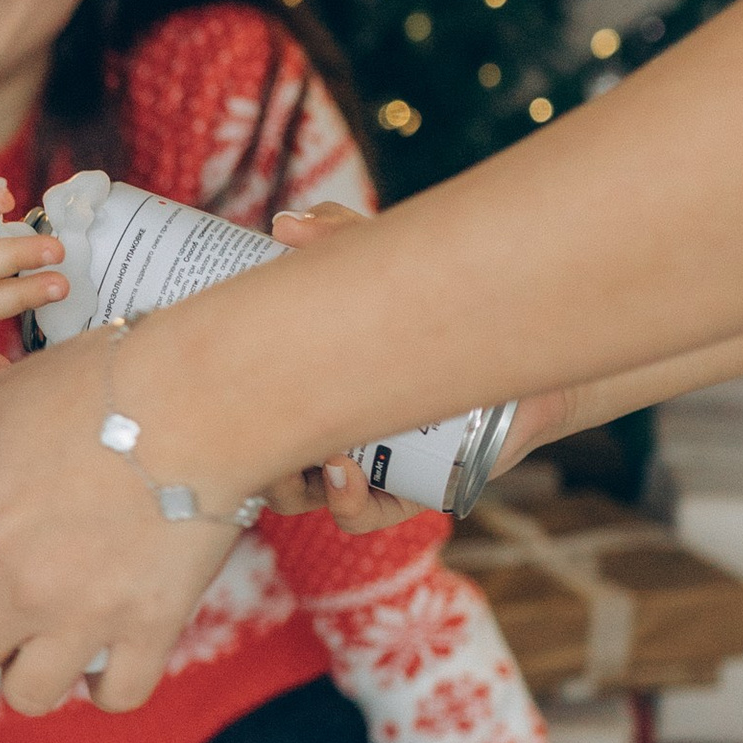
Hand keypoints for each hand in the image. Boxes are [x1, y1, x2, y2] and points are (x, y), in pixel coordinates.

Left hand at [0, 324, 240, 712]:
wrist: (206, 396)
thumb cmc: (97, 386)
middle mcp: (20, 587)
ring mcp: (86, 615)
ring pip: (27, 694)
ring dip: (26, 676)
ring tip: (41, 646)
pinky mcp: (151, 627)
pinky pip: (113, 695)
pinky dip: (103, 686)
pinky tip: (101, 660)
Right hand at [256, 205, 565, 530]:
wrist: (527, 334)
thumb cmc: (447, 300)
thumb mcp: (388, 262)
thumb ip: (342, 237)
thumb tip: (286, 225)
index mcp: (312, 386)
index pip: (252, 408)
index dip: (224, 408)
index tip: (215, 381)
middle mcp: (332, 430)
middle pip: (265, 462)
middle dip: (251, 456)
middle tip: (257, 426)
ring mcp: (367, 467)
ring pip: (306, 497)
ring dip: (294, 484)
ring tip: (317, 452)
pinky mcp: (411, 490)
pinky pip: (366, 517)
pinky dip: (350, 504)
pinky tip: (349, 475)